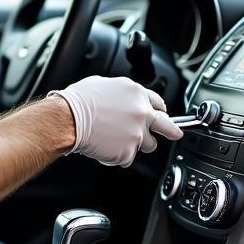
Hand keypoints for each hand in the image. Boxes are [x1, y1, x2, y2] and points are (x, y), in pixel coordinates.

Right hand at [49, 76, 182, 166]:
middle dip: (172, 131)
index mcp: (137, 94)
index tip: (161, 115)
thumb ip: (122, 94)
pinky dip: (118, 156)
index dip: (159, 111)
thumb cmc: (79, 101)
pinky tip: (105, 148)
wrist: (68, 119)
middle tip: (176, 134)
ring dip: (138, 145)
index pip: (158, 103)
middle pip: (167, 125)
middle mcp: (142, 113)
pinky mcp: (128, 152)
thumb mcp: (105, 85)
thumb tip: (123, 100)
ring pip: (148, 145)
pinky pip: (128, 158)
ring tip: (119, 141)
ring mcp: (137, 134)